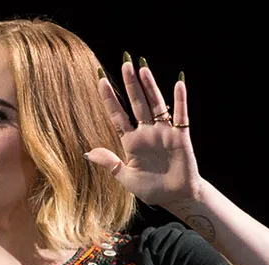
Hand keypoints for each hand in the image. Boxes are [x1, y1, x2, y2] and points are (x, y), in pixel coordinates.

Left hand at [85, 56, 201, 208]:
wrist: (176, 198)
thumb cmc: (152, 189)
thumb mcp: (126, 178)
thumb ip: (110, 163)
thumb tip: (88, 153)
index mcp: (131, 141)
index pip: (117, 115)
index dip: (109, 98)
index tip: (99, 79)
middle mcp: (146, 132)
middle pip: (136, 103)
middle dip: (130, 84)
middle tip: (124, 63)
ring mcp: (163, 132)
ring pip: (155, 105)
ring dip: (150, 87)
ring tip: (142, 68)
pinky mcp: (180, 136)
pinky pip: (180, 115)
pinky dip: (180, 100)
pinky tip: (178, 83)